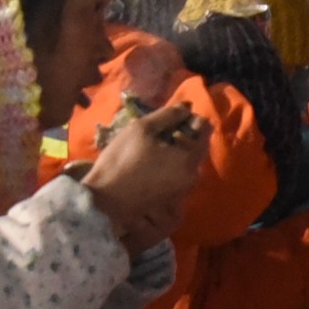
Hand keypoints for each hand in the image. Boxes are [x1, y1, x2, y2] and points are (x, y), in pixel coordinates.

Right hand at [80, 101, 208, 251]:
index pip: (205, 131)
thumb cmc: (122, 160)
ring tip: (157, 145)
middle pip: (198, 149)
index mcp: (189, 159)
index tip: (176, 116)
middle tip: (165, 128)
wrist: (104, 202)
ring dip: (178, 152)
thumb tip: (187, 107)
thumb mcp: (142, 128)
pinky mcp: (170, 202)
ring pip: (187, 164)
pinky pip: (178, 178)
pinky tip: (153, 163)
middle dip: (186, 135)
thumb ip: (169, 115)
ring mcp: (182, 192)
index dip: (193, 119)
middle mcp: (192, 177)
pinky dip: (171, 167)